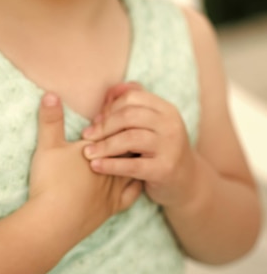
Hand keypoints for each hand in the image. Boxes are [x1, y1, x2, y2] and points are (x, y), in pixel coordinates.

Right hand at [30, 93, 141, 242]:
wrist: (53, 223)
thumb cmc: (50, 182)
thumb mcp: (47, 146)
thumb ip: (51, 119)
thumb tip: (51, 93)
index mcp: (98, 149)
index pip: (114, 129)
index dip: (117, 119)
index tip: (119, 110)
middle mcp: (111, 167)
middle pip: (127, 146)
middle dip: (129, 136)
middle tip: (132, 127)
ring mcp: (113, 189)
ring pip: (132, 167)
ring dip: (134, 158)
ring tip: (137, 149)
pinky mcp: (112, 209)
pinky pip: (133, 193)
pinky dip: (137, 184)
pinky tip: (136, 180)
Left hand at [82, 82, 198, 207]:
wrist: (187, 182)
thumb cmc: (160, 149)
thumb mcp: (152, 124)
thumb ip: (133, 105)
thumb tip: (110, 91)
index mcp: (166, 109)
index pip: (132, 98)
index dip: (110, 107)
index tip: (96, 120)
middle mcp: (171, 124)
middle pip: (129, 116)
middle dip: (104, 125)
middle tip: (87, 136)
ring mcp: (170, 147)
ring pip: (130, 139)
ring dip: (104, 145)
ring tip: (87, 152)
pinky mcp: (165, 169)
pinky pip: (132, 165)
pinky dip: (111, 165)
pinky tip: (96, 166)